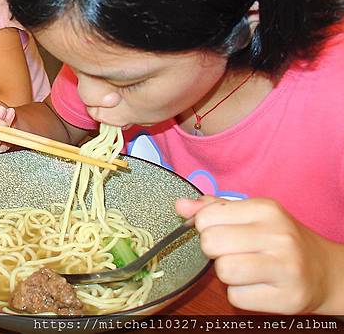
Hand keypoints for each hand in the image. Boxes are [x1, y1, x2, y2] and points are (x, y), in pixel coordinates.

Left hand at [176, 196, 334, 313]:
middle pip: (211, 243)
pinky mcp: (286, 298)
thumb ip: (213, 209)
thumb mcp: (251, 215)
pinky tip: (256, 286)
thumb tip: (180, 206)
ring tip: (245, 268)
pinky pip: (235, 297)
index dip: (205, 228)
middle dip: (214, 251)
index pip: (207, 217)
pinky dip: (239, 294)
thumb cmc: (279, 239)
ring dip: (225, 273)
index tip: (221, 231)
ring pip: (223, 271)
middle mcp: (278, 235)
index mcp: (266, 209)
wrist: (324, 271)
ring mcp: (285, 268)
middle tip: (232, 252)